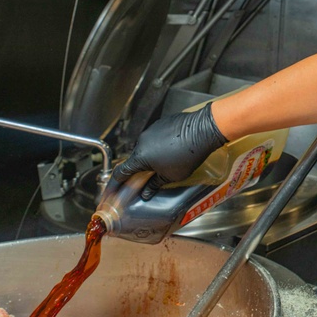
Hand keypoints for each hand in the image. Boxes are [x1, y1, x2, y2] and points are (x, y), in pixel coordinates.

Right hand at [108, 103, 227, 199]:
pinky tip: (172, 148)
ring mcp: (151, 130)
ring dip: (151, 155)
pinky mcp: (161, 123)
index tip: (112, 190)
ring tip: (165, 161)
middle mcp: (142, 142)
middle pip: (135, 159)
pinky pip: (155, 137)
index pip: (121, 172)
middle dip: (139, 169)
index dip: (115, 183)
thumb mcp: (171, 176)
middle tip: (145, 177)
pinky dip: (159, 144)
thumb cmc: (188, 155)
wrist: (203, 130)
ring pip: (145, 147)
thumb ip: (154, 184)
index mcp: (140, 157)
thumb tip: (145, 193)